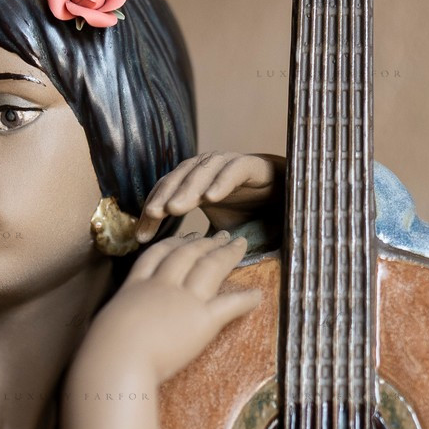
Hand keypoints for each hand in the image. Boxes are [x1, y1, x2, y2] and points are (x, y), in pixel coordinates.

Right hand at [81, 230, 262, 387]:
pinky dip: (246, 299)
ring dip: (227, 254)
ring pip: (210, 268)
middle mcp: (161, 287)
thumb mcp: (104, 327)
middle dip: (205, 242)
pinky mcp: (202, 321)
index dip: (174, 244)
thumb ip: (115, 323)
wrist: (117, 360)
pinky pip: (230, 305)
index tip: (185, 237)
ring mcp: (183, 301)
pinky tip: (258, 294)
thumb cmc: (102, 351)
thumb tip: (111, 332)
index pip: (156, 256)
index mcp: (135, 287)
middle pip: (187, 255)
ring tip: (241, 245)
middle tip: (220, 235)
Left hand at [133, 151, 284, 242]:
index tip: (141, 236)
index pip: (166, 193)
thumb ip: (196, 241)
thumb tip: (171, 264)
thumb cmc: (249, 213)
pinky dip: (222, 181)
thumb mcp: (217, 231)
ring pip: (202, 171)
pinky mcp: (252, 165)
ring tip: (175, 207)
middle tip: (153, 214)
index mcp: (194, 183)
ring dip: (187, 188)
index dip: (152, 211)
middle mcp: (207, 169)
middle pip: (179, 178)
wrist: (287, 198)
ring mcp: (228, 164)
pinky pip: (233, 170)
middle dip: (164, 196)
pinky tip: (211, 197)